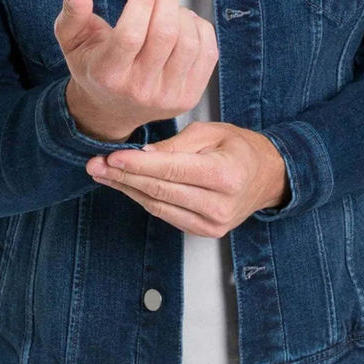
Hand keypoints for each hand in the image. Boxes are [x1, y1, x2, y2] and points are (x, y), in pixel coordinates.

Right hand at [54, 0, 218, 141]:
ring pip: (188, 42)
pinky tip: (184, 22)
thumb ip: (73, 10)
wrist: (112, 109)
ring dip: (183, 12)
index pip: (130, 34)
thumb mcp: (72, 40)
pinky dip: (200, 28)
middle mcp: (138, 90)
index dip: (142, 0)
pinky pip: (207, 53)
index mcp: (107, 75)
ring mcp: (167, 97)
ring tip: (170, 4)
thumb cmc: (93, 67)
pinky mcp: (189, 97)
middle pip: (164, 35)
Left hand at [84, 121, 289, 236]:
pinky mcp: (205, 231)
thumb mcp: (212, 132)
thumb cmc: (240, 148)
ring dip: (127, 189)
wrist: (268, 177)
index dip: (137, 165)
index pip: (171, 171)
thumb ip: (177, 144)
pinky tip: (126, 185)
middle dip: (123, 177)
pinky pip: (165, 214)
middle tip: (96, 165)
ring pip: (157, 206)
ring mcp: (212, 223)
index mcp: (224, 175)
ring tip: (102, 174)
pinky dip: (143, 199)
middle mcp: (219, 204)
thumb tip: (143, 153)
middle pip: (160, 190)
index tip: (111, 157)